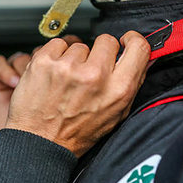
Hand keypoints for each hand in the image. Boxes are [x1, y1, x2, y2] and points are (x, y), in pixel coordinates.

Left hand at [5, 31, 150, 156]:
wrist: (40, 142)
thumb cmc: (77, 132)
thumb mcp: (115, 114)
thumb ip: (131, 84)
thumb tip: (142, 58)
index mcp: (118, 90)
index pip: (139, 48)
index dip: (132, 39)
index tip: (125, 41)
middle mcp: (94, 76)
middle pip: (107, 41)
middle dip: (99, 53)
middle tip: (89, 71)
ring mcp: (68, 67)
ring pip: (80, 45)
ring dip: (74, 58)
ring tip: (67, 81)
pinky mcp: (45, 61)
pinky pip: (58, 44)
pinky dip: (55, 56)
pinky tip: (53, 75)